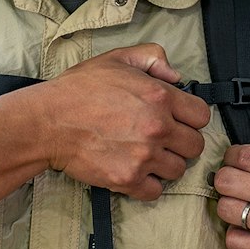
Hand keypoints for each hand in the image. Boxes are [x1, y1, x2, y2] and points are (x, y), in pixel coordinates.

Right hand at [37, 43, 210, 199]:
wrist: (47, 122)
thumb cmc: (78, 89)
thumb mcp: (117, 58)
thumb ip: (153, 57)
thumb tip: (177, 76)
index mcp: (160, 97)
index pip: (202, 116)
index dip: (190, 117)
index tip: (177, 119)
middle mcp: (158, 128)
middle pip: (195, 146)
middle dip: (182, 142)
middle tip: (162, 138)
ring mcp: (144, 156)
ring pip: (178, 170)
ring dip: (166, 164)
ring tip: (146, 154)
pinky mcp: (128, 179)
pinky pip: (156, 191)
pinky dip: (148, 184)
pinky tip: (135, 170)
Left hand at [214, 110, 249, 248]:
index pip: (243, 155)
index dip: (234, 155)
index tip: (238, 160)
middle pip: (225, 179)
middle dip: (226, 177)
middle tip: (237, 182)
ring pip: (225, 209)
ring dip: (229, 205)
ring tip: (243, 205)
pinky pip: (233, 241)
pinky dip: (236, 235)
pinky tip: (249, 229)